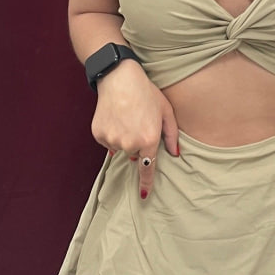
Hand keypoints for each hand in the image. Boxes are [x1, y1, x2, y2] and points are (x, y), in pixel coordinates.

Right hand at [91, 59, 179, 200]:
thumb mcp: (165, 111)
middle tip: (138, 121)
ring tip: (126, 116)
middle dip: (138, 143)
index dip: (145, 183)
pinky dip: (111, 133)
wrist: (119, 78)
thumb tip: (175, 154)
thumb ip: (171, 135)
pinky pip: (107, 141)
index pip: (148, 168)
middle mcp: (130, 144)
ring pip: (120, 148)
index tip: (144, 196)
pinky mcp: (99, 134)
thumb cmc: (146, 92)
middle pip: (135, 154)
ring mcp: (112, 140)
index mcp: (149, 140)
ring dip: (123, 138)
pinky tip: (115, 117)